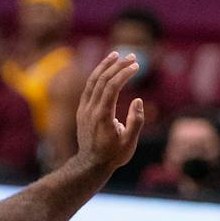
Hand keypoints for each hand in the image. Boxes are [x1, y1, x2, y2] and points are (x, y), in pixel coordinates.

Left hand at [73, 51, 144, 173]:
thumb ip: (136, 121)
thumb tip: (137, 100)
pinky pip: (88, 88)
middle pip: (103, 79)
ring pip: (92, 81)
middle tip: (132, 56)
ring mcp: (84, 109)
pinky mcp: (82, 110)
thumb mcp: (129, 142)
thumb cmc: (113, 155)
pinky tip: (106, 70)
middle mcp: (91, 109)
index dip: (124, 73)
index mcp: (102, 115)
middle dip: (118, 65)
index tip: (136, 66)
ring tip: (116, 55)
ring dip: (105, 66)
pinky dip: (97, 76)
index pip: (112, 86)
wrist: (90, 165)